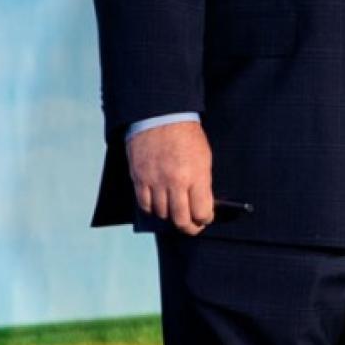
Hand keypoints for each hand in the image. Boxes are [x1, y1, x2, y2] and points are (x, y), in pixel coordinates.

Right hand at [128, 120, 213, 234]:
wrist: (161, 116)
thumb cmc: (186, 135)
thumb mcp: (204, 157)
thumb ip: (203, 183)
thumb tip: (204, 204)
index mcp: (196, 176)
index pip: (202, 211)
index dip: (205, 220)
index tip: (206, 219)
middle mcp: (175, 182)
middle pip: (181, 220)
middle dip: (189, 227)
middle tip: (192, 226)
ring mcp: (155, 181)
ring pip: (162, 214)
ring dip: (170, 216)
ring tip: (176, 211)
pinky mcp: (139, 178)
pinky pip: (144, 204)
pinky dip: (152, 208)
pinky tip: (159, 204)